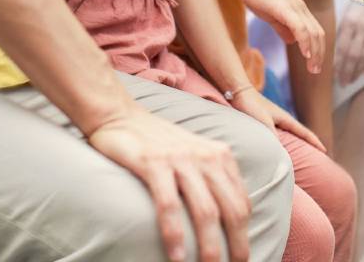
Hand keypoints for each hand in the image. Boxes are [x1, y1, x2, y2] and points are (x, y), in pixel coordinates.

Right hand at [87, 107, 249, 261]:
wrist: (119, 115)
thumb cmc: (157, 141)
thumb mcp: (194, 153)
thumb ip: (212, 177)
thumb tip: (228, 216)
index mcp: (220, 156)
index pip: (241, 202)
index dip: (244, 233)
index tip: (241, 256)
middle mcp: (206, 157)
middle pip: (231, 209)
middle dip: (236, 244)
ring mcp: (181, 159)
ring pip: (205, 210)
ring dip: (209, 246)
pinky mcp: (154, 163)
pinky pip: (169, 204)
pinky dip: (175, 233)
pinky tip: (176, 255)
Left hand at [229, 88, 326, 152]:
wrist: (238, 92)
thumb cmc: (252, 106)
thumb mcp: (264, 122)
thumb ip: (272, 137)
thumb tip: (280, 153)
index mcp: (285, 119)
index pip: (305, 133)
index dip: (315, 142)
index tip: (325, 151)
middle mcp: (282, 120)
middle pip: (300, 134)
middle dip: (309, 144)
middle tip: (317, 156)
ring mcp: (274, 120)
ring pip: (290, 134)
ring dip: (297, 143)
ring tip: (302, 154)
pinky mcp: (265, 121)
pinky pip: (279, 134)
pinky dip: (284, 142)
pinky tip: (279, 148)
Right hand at [234, 0, 324, 73]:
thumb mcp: (273, 16)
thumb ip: (283, 28)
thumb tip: (292, 42)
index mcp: (300, 10)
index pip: (315, 31)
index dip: (317, 49)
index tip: (313, 64)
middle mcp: (301, 8)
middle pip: (318, 34)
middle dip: (319, 54)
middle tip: (315, 71)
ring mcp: (295, 8)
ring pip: (312, 33)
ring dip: (314, 52)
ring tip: (312, 68)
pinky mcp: (286, 9)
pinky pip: (300, 28)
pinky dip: (305, 42)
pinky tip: (305, 54)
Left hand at [334, 0, 363, 85]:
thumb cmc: (363, 2)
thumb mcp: (348, 11)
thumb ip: (343, 31)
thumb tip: (336, 53)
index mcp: (349, 20)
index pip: (341, 47)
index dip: (338, 63)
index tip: (334, 75)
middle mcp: (362, 26)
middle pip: (353, 55)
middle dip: (346, 71)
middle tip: (342, 83)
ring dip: (358, 71)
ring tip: (352, 80)